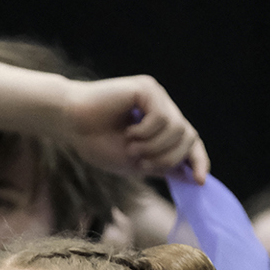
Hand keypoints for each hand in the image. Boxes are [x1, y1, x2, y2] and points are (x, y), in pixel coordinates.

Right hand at [61, 76, 208, 182]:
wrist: (70, 124)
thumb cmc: (96, 142)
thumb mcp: (135, 163)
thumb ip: (162, 167)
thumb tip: (191, 176)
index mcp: (161, 125)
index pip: (190, 142)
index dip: (198, 160)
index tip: (199, 181)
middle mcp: (162, 107)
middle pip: (188, 137)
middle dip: (168, 158)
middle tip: (142, 164)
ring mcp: (156, 96)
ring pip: (178, 129)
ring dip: (154, 147)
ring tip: (131, 147)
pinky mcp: (147, 88)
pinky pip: (162, 118)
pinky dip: (146, 133)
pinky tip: (128, 131)